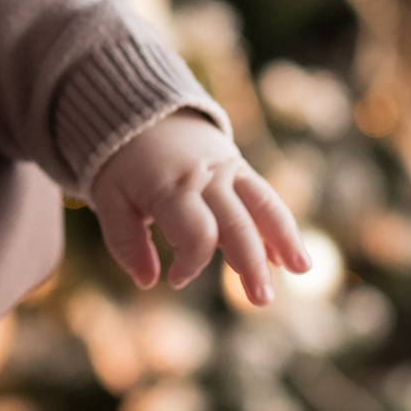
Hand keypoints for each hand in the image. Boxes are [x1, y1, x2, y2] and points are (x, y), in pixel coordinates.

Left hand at [87, 113, 310, 302]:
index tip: (175, 277)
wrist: (141, 109)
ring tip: (301, 269)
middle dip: (251, 264)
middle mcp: (205, 177)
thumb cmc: (120, 162)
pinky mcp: (238, 167)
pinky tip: (289, 256)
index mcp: (171, 187)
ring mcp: (226, 169)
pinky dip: (278, 225)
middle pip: (237, 223)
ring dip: (283, 238)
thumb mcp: (109, 198)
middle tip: (261, 301)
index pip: (197, 233)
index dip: (191, 263)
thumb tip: (148, 283)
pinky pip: (263, 196)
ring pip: (262, 204)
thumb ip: (125, 242)